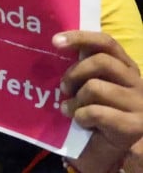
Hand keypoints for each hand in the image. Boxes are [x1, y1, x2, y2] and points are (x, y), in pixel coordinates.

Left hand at [57, 31, 142, 171]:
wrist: (108, 152)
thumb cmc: (95, 113)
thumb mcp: (88, 85)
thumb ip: (83, 66)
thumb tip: (57, 43)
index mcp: (126, 68)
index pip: (106, 42)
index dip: (81, 37)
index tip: (55, 41)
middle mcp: (137, 83)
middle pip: (101, 62)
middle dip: (74, 73)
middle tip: (64, 88)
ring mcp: (138, 105)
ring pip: (95, 87)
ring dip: (76, 100)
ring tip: (70, 109)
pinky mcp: (133, 126)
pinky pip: (96, 112)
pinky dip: (81, 117)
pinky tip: (82, 123)